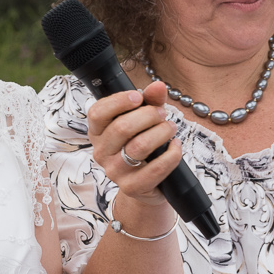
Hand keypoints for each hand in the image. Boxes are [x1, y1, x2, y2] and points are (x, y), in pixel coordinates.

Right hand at [88, 82, 183, 212]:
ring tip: (171, 128)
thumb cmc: (142, 145)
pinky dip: (171, 154)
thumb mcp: (144, 120)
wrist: (147, 185)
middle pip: (121, 128)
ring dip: (161, 132)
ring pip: (139, 146)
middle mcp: (101, 153)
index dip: (118, 102)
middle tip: (162, 113)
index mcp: (98, 133)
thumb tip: (158, 86)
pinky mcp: (132, 187)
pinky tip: (176, 146)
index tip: (139, 96)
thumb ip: (150, 101)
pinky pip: (155, 168)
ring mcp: (115, 172)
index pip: (97, 113)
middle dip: (148, 115)